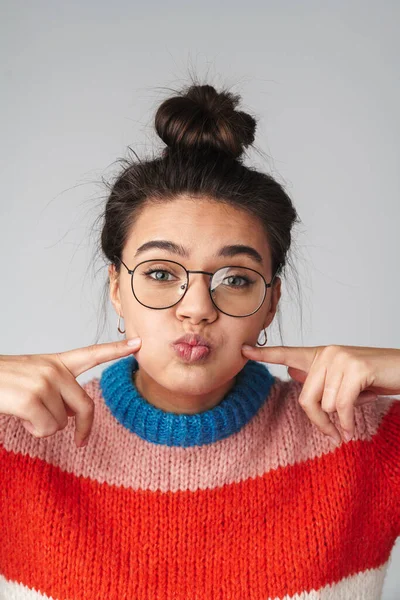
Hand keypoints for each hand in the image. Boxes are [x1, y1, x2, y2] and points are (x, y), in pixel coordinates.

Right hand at [0, 337, 141, 447]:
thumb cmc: (2, 383)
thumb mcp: (33, 381)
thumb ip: (57, 392)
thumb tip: (72, 416)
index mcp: (55, 363)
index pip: (91, 354)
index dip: (116, 349)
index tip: (139, 342)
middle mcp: (54, 370)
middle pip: (86, 406)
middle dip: (84, 428)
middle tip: (82, 442)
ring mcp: (43, 383)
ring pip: (61, 424)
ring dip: (43, 426)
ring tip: (23, 412)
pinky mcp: (31, 399)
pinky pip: (47, 430)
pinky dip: (33, 431)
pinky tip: (19, 417)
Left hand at [241, 343, 399, 443]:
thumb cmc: (376, 378)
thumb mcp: (344, 380)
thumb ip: (318, 377)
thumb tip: (291, 371)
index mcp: (320, 354)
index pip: (287, 353)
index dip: (264, 354)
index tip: (243, 350)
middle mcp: (327, 352)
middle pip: (305, 396)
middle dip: (318, 420)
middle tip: (332, 433)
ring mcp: (341, 358)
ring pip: (324, 403)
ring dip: (337, 421)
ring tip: (350, 422)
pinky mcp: (356, 368)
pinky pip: (340, 405)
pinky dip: (346, 422)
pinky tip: (351, 429)